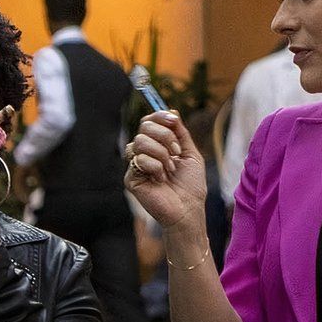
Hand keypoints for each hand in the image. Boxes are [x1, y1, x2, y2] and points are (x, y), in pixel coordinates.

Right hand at [124, 111, 207, 235]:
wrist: (188, 209)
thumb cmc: (190, 185)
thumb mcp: (190, 153)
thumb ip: (181, 133)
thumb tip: (172, 112)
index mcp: (157, 145)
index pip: (149, 121)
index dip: (160, 116)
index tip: (174, 121)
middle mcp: (144, 153)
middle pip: (144, 126)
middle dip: (165, 136)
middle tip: (176, 153)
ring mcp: (136, 165)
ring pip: (141, 141)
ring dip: (162, 153)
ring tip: (170, 170)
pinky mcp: (130, 177)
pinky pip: (140, 159)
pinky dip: (156, 167)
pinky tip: (161, 180)